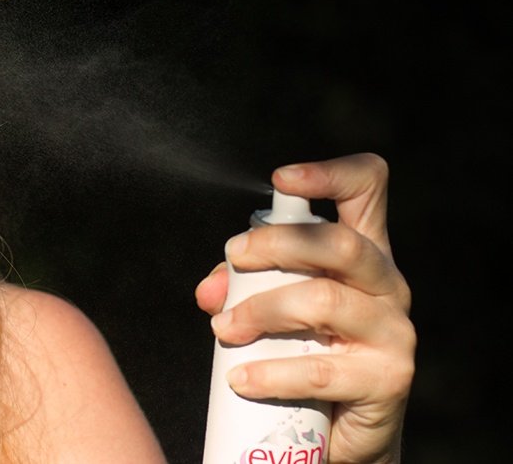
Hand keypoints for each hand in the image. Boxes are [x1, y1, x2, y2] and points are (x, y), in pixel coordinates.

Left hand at [195, 153, 413, 462]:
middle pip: (340, 243)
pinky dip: (271, 372)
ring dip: (260, 310)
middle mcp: (387, 284)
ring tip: (225, 328)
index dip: (330, 173)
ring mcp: (394, 332)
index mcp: (361, 254)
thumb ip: (240, 286)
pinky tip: (242, 378)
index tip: (282, 179)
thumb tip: (209, 290)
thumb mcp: (271, 307)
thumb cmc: (303, 351)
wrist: (341, 429)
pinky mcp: (389, 380)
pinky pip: (321, 370)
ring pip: (323, 301)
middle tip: (233, 258)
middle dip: (276, 244)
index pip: (367, 189)